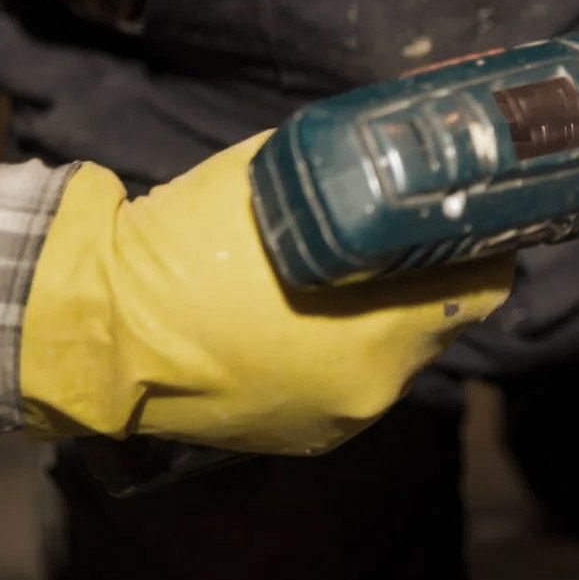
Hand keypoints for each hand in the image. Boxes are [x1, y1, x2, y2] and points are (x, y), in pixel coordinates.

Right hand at [18, 132, 510, 454]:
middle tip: (404, 235)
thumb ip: (350, 175)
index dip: (477, 243)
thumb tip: (399, 142)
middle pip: (443, 320)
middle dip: (430, 277)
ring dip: (389, 318)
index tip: (462, 213)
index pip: (480, 285)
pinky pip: (354, 382)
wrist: (98, 326)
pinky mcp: (305, 436)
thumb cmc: (187, 242)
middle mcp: (375, 383)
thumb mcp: (279, 184)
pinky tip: (312, 320)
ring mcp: (340, 418)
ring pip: (400, 355)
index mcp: (382, 326)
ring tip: (349, 275)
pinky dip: (348, 351)